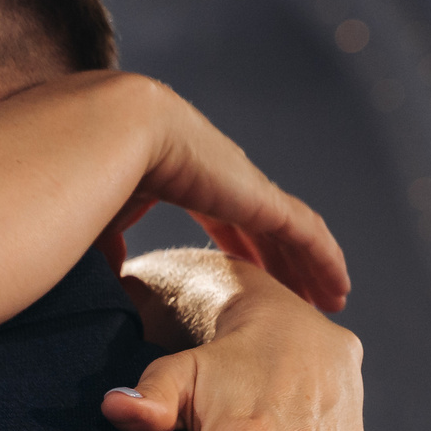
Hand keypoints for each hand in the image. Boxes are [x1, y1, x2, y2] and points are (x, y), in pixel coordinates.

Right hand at [100, 76, 351, 313]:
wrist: (110, 131)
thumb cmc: (91, 171)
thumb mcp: (102, 218)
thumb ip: (112, 249)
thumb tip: (116, 279)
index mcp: (187, 180)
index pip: (224, 220)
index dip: (240, 250)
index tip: (250, 281)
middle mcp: (223, 179)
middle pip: (265, 229)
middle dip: (283, 261)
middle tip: (300, 296)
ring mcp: (246, 186)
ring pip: (292, 233)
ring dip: (311, 265)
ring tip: (329, 299)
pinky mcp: (261, 198)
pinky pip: (306, 233)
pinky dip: (325, 259)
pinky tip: (339, 288)